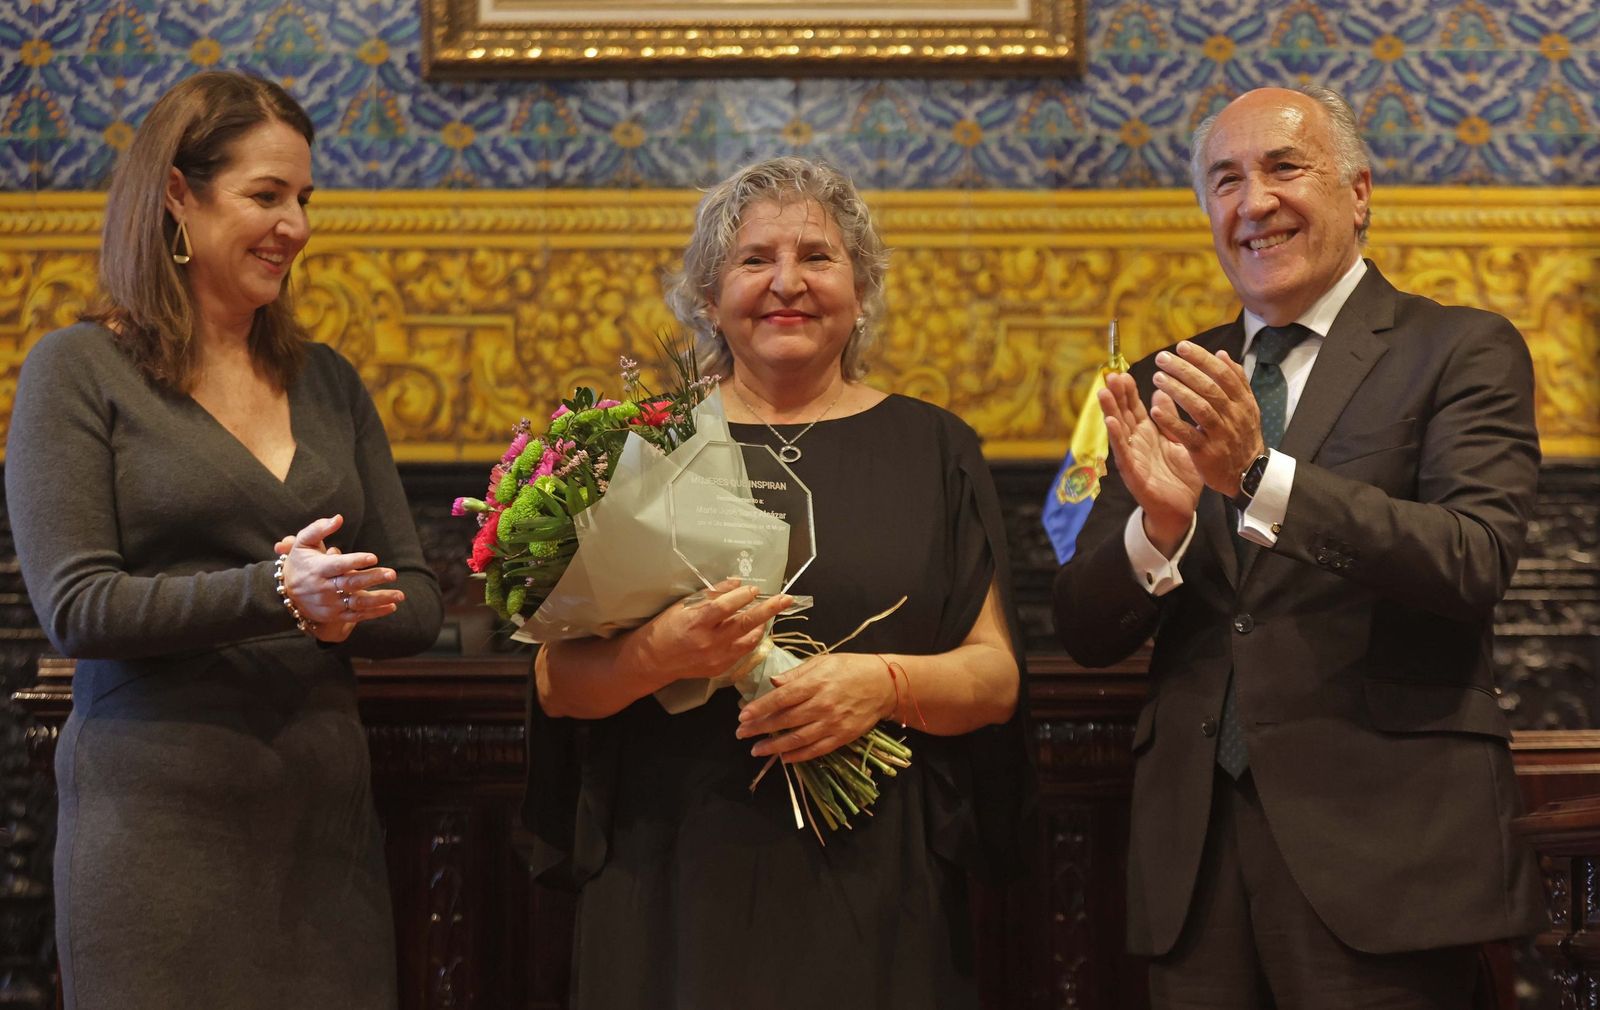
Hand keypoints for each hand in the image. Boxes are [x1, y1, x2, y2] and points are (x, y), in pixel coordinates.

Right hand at [277, 515, 405, 642]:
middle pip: (351, 583)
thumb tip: (339, 518)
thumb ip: (319, 529)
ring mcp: (330, 604)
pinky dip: (375, 613)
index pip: (338, 565)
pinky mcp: (334, 615)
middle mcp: (323, 588)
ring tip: (400, 595)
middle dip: (373, 579)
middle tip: (393, 574)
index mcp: (317, 569)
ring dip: (380, 599)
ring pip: (357, 602)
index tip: (374, 557)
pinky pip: (357, 616)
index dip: (356, 561)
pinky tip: (391, 607)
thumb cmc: (299, 563)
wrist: (284, 593)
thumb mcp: (303, 542)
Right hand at [631, 580, 792, 687]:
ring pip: (749, 639)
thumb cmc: (667, 627)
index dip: (742, 596)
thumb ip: (711, 594)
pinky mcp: (720, 668)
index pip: (725, 606)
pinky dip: (750, 638)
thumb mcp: (684, 605)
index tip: (753, 588)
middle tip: (786, 599)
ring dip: (761, 624)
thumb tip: (736, 583)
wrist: (654, 660)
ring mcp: (716, 657)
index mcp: (696, 622)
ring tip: (768, 612)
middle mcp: (708, 642)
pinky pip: (743, 651)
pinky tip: (753, 629)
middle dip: (769, 609)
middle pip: (745, 623)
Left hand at [735, 652, 893, 762]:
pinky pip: (816, 750)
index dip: (760, 708)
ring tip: (755, 750)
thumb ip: (797, 673)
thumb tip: (773, 682)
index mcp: (816, 683)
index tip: (742, 716)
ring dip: (774, 747)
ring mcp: (832, 723)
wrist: (884, 684)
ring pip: (797, 739)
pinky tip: (783, 758)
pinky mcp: (842, 737)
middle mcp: (822, 705)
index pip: (781, 698)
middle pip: (785, 720)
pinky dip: (798, 756)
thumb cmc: (851, 668)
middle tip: (740, 733)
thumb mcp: (823, 661)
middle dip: (759, 728)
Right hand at [1101, 371, 1202, 548]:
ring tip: (1103, 392)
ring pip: (1119, 430)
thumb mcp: (1179, 441)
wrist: (1181, 510)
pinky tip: (1111, 422)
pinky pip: (1124, 452)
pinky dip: (1117, 437)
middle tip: (1110, 374)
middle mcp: (1136, 443)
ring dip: (1110, 411)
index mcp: (1148, 434)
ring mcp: (1133, 458)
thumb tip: (1161, 392)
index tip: (1122, 372)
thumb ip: (1170, 419)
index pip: (1134, 408)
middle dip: (1116, 395)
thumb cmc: (1180, 476)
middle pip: (1123, 414)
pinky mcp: (1134, 473)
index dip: (1128, 391)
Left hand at [1148, 341, 1265, 495]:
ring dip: (1177, 390)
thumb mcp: (1247, 407)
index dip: (1202, 359)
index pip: (1223, 374)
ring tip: (1157, 377)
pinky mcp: (1207, 453)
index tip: (1182, 346)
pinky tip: (1156, 410)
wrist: (1248, 474)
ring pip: (1199, 408)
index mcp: (1242, 402)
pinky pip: (1188, 435)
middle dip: (1184, 370)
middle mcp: (1233, 416)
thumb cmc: (1242, 436)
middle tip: (1163, 358)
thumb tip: (1222, 354)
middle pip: (1209, 388)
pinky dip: (1173, 422)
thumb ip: (1236, 381)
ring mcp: (1220, 435)